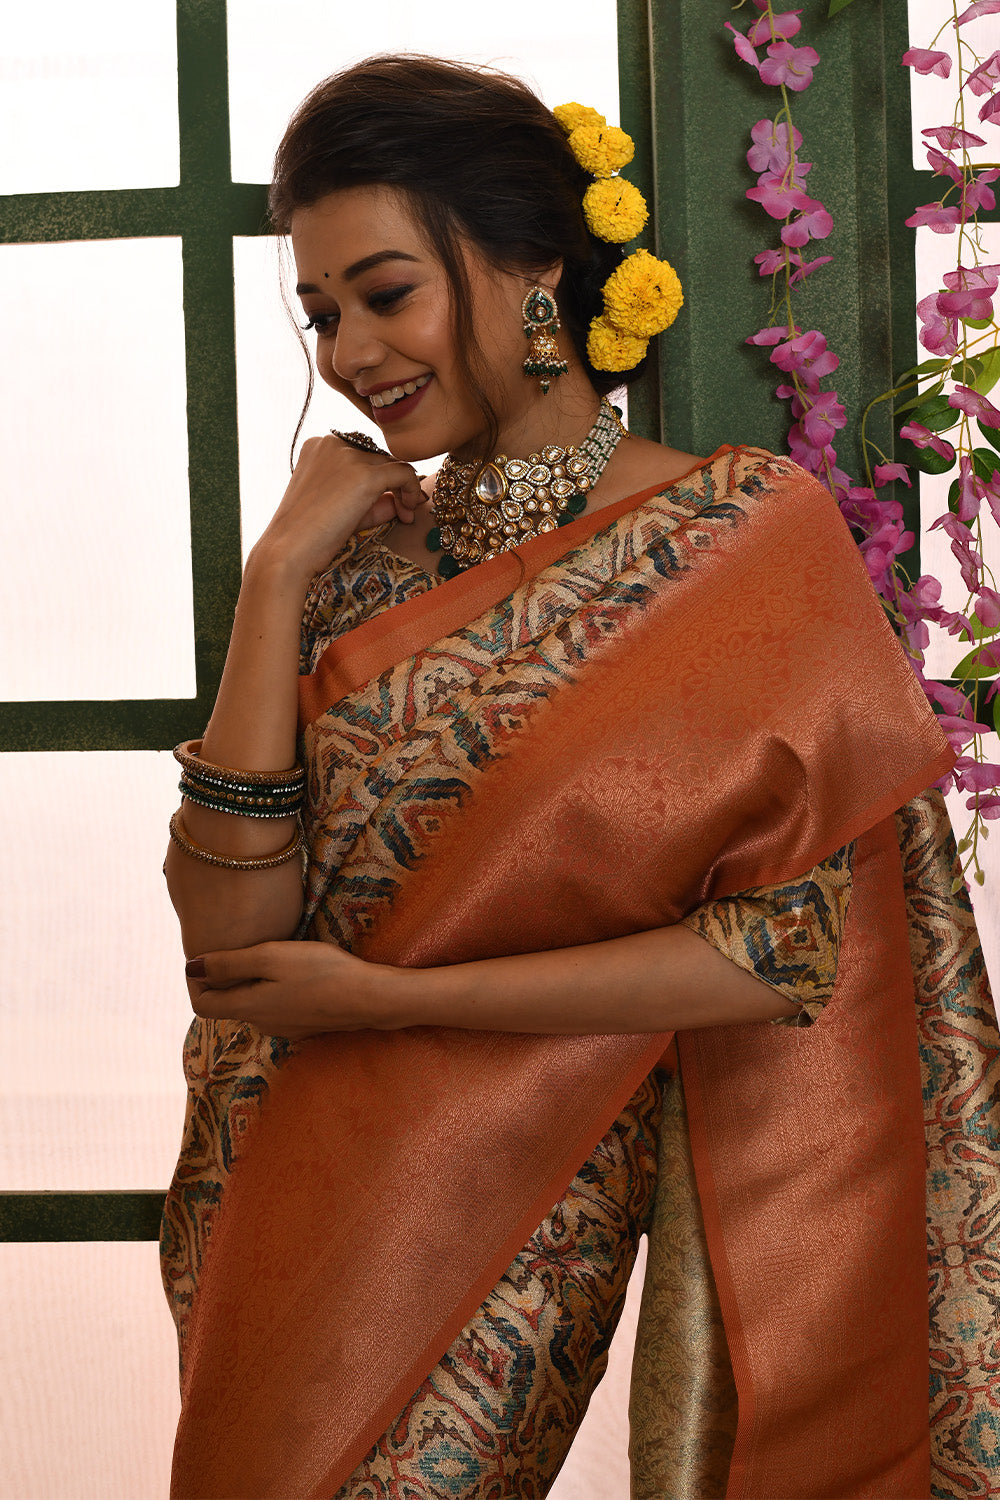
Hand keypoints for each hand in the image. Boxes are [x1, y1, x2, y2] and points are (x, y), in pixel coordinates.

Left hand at [184, 939, 404, 1039]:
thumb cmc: (321, 971)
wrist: (369, 997)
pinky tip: (295, 971)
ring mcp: (284, 1027)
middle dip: (226, 979)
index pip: (202, 1004)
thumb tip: (190, 968)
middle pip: (228, 1004)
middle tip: (241, 946)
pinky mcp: (304, 1025)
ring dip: (253, 983)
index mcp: (248, 1007)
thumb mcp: (271, 957)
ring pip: (254, 1004)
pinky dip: (275, 990)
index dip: (197, 982)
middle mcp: (261, 1024)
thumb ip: (229, 963)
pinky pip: (277, 1007)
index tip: (208, 956)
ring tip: (270, 954)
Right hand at [254, 434, 429, 583]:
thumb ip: (371, 496)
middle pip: (378, 458)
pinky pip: (404, 472)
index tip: (385, 500)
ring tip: (402, 516)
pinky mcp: (365, 475)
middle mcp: (332, 443)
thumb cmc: (308, 534)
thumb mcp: (339, 506)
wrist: (289, 551)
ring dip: (403, 489)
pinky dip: (412, 489)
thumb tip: (405, 496)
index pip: (361, 454)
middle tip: (399, 513)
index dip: (377, 477)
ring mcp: (348, 456)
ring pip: (392, 464)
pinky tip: (409, 510)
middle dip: (391, 485)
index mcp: (318, 446)